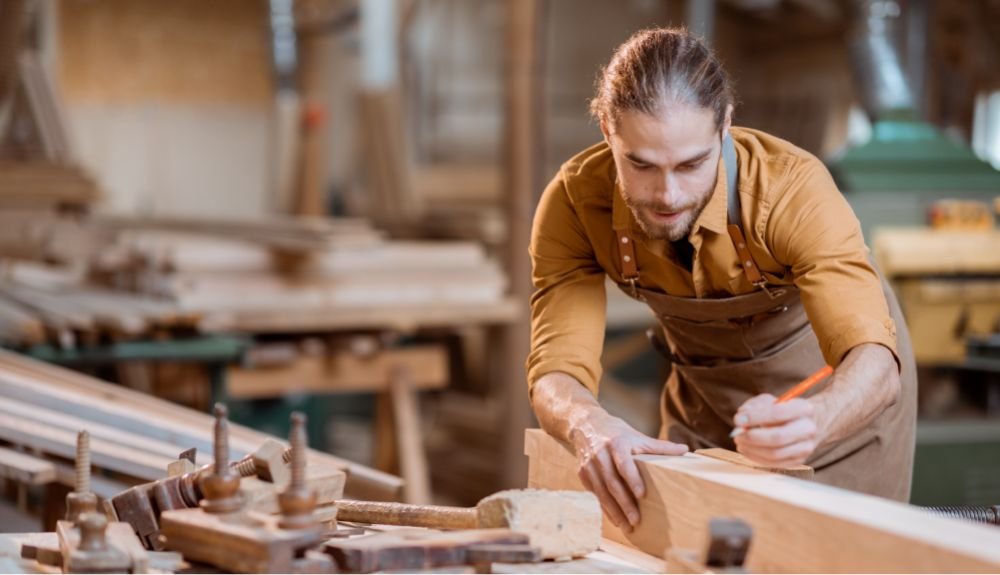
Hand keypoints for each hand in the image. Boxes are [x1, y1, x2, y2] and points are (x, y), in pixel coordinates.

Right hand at [569, 412, 687, 530]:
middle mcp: (600, 455)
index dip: (632, 479)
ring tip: (627, 526)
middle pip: (612, 483)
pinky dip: (605, 508)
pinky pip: (595, 495)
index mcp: (616, 444)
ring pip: (602, 492)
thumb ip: (659, 446)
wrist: (586, 425)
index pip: (624, 464)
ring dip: (614, 511)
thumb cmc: (617, 433)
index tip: (642, 494)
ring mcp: (589, 466)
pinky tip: (615, 519)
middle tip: (636, 520)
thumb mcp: (637, 436)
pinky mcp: (582, 474)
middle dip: (624, 503)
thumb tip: (685, 450)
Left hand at [732, 394, 819, 467]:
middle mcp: (808, 429)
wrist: (804, 423)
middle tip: (737, 434)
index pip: (778, 413)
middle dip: (752, 437)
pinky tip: (747, 449)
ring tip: (740, 441)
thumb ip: (754, 406)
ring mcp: (806, 447)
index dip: (755, 417)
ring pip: (775, 453)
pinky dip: (756, 458)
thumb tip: (741, 418)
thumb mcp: (770, 401)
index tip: (738, 420)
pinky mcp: (799, 460)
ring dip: (752, 449)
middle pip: (778, 437)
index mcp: (803, 408)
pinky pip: (775, 463)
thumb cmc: (782, 410)